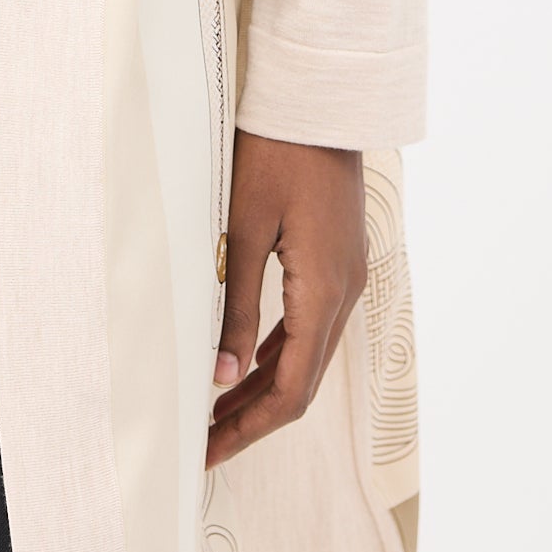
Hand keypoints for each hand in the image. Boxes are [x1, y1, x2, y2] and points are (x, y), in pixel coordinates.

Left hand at [205, 128, 366, 466]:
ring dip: (266, 386)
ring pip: (308, 354)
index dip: (249, 428)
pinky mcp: (338, 259)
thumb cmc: (275, 153)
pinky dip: (280, 351)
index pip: (291, 390)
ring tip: (220, 412)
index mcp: (323, 292)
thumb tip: (222, 376)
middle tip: (205, 443)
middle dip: (254, 417)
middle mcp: (344, 293)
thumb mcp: (244, 229)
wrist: (319, 100)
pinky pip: (312, 323)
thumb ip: (235, 305)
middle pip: (302, 380)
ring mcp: (347, 276)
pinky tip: (250, 360)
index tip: (208, 450)